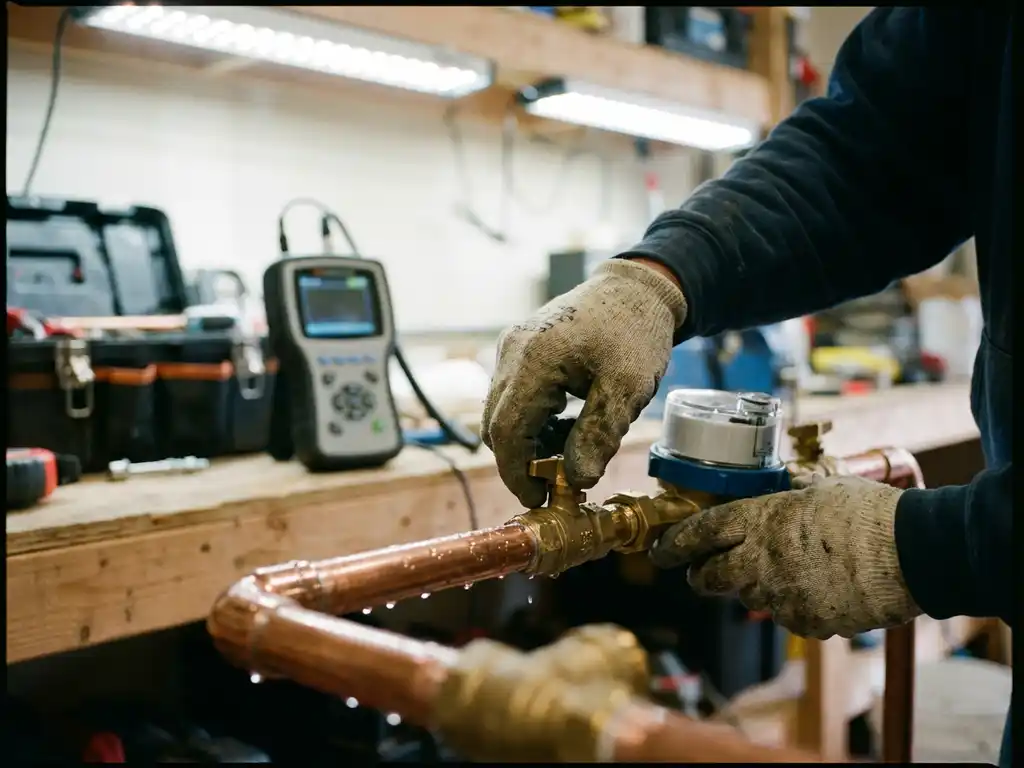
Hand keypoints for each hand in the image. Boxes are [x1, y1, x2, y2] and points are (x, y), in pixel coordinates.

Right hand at [482, 259, 685, 507]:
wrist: (637, 288)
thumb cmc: (635, 333)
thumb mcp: (628, 388)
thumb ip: (599, 435)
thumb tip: (577, 480)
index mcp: (533, 360)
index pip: (506, 431)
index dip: (517, 473)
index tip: (540, 499)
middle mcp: (511, 352)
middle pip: (497, 424)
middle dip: (523, 461)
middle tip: (558, 484)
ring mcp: (512, 347)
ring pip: (502, 412)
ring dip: (530, 441)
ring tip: (573, 451)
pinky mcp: (519, 348)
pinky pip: (513, 396)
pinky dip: (534, 420)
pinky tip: (567, 426)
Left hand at [649, 475, 921, 638]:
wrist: (914, 552)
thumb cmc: (868, 511)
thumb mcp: (819, 489)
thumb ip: (788, 495)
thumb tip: (780, 487)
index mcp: (759, 519)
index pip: (699, 533)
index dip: (675, 543)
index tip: (662, 550)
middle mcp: (760, 560)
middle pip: (710, 577)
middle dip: (702, 575)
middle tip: (703, 571)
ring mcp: (781, 594)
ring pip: (750, 597)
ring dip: (757, 586)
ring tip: (790, 569)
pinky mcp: (806, 621)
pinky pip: (787, 614)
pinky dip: (794, 603)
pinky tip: (820, 587)